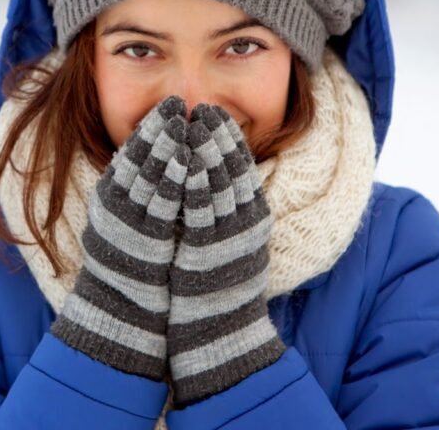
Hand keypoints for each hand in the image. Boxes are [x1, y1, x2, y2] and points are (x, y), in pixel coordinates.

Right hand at [51, 96, 190, 379]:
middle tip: (177, 102)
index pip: (131, 151)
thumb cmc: (129, 265)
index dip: (150, 126)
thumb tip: (158, 162)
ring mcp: (129, 220)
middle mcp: (115, 204)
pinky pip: (162, 202)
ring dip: (168, 145)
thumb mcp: (124, 221)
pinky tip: (187, 160)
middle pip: (139, 156)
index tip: (168, 105)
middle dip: (160, 127)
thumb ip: (135, 192)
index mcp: (110, 196)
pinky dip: (174, 178)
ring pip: (149, 174)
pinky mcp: (146, 239)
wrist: (122, 310)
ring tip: (184, 121)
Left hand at [167, 104, 285, 405]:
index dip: (229, 138)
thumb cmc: (218, 286)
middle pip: (233, 169)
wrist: (217, 331)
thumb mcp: (231, 241)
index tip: (216, 113)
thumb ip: (226, 209)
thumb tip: (211, 176)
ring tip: (193, 121)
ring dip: (205, 149)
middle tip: (204, 107)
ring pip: (218, 182)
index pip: (243, 167)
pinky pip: (200, 208)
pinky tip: (185, 159)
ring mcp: (227, 236)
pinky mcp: (207, 250)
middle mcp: (245, 224)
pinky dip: (193, 180)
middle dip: (218, 135)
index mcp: (253, 218)